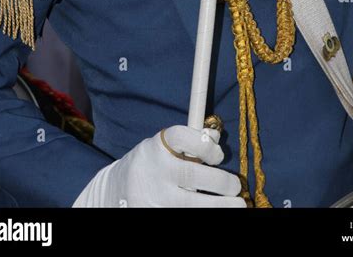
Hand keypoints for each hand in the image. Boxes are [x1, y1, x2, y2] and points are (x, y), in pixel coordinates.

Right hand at [72, 125, 244, 207]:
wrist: (115, 191)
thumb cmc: (150, 165)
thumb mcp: (163, 147)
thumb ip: (189, 142)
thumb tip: (215, 136)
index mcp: (156, 146)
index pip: (182, 137)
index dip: (205, 145)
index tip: (218, 156)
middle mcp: (153, 170)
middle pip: (191, 174)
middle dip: (220, 182)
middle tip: (235, 187)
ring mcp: (151, 196)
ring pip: (190, 205)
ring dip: (218, 206)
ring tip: (238, 206)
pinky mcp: (150, 214)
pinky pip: (182, 216)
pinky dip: (200, 215)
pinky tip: (216, 213)